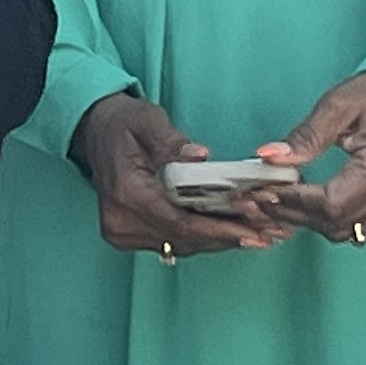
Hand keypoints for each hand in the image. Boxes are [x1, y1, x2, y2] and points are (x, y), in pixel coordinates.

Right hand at [70, 90, 266, 259]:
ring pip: (182, 244)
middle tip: (271, 233)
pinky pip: (173, 241)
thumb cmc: (123, 123)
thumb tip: (201, 156)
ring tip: (261, 234)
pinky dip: (203, 236)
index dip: (219, 227)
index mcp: (126, 194)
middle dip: (229, 237)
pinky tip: (233, 232)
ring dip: (220, 240)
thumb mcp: (148, 121)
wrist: (94, 131)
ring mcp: (122, 232)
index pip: (179, 222)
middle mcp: (121, 221)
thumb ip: (172, 141)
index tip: (253, 226)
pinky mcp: (128, 235)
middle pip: (185, 238)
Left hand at [248, 69, 365, 242]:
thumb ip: (306, 136)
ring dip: (305, 219)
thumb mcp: (338, 105)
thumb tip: (269, 157)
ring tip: (276, 199)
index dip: (292, 200)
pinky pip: (354, 228)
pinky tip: (303, 204)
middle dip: (292, 212)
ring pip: (341, 230)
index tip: (262, 189)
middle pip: (333, 222)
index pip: (329, 203)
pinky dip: (324, 220)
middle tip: (258, 197)